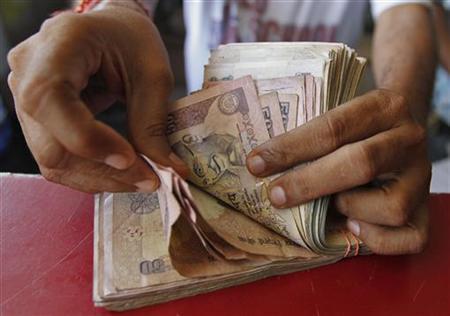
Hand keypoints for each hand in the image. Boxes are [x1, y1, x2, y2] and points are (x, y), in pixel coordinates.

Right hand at [7, 4, 187, 192]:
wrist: (109, 31)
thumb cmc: (131, 39)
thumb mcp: (152, 73)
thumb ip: (153, 121)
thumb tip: (168, 170)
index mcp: (57, 46)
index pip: (52, 101)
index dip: (89, 139)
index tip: (132, 160)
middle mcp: (28, 74)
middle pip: (51, 144)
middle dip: (104, 171)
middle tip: (149, 180)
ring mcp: (25, 99)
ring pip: (53, 160)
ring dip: (100, 178)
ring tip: (140, 179)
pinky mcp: (38, 119)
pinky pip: (57, 157)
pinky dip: (91, 172)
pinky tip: (121, 172)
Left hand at [246, 89, 430, 254]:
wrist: (399, 129)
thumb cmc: (356, 129)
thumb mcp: (340, 119)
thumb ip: (312, 138)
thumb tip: (264, 169)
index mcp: (384, 106)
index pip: (333, 127)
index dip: (291, 148)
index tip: (256, 163)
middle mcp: (409, 139)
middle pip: (360, 163)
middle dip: (309, 183)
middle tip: (275, 195)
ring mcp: (422, 176)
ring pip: (390, 206)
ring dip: (349, 209)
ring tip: (330, 206)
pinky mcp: (428, 209)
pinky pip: (409, 238)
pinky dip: (376, 239)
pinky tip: (353, 227)